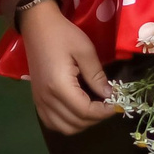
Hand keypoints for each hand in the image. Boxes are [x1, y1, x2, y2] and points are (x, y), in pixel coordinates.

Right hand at [19, 0, 117, 133]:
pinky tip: (77, 111)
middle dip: (95, 118)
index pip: (85, 111)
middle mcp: (47, 98)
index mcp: (59, 86)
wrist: (37, 25)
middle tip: (108, 105)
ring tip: (94, 108)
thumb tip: (109, 96)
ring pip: (63, 128)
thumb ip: (97, 76)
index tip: (117, 104)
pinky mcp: (37, 100)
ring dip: (82, 123)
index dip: (104, 112)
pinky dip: (67, 123)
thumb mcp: (85, 50)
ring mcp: (39, 101)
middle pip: (75, 123)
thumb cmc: (62, 34)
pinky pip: (52, 122)